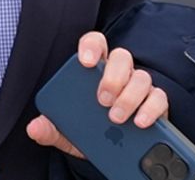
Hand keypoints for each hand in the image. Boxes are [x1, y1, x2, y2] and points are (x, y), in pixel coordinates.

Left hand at [26, 31, 170, 159]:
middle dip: (113, 77)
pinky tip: (140, 121)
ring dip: (130, 96)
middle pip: (121, 57)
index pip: (95, 43)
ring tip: (116, 116)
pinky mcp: (156, 103)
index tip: (86, 62)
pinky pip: (159, 98)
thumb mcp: (66, 131)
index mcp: (94, 70)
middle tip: (102, 100)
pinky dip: (151, 109)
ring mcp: (138, 86)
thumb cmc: (87, 130)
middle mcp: (119, 72)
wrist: (110, 151)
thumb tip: (35, 128)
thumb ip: (50, 128)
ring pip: (141, 76)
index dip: (92, 46)